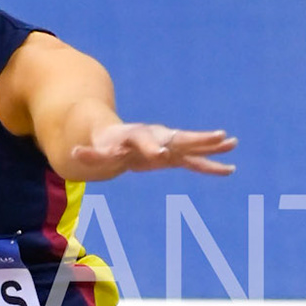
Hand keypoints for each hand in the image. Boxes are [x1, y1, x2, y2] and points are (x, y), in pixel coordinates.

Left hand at [70, 123, 236, 177]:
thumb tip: (73, 154)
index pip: (146, 141)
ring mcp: (166, 144)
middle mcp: (155, 137)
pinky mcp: (173, 155)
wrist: (110, 136)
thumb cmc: (101, 144)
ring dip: (211, 145)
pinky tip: (230, 169)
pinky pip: (194, 162)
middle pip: (178, 138)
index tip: (162, 154)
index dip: (152, 148)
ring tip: (232, 142)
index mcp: (136, 136)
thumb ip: (88, 154)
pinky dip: (210, 165)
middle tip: (219, 136)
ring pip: (191, 145)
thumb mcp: (92, 151)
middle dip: (197, 139)